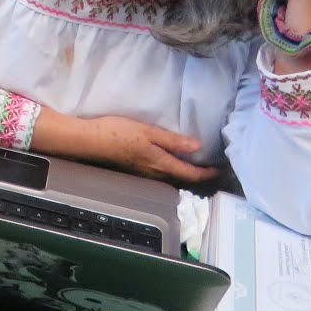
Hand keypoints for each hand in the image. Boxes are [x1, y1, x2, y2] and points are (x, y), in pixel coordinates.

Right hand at [85, 116, 220, 184]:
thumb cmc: (118, 132)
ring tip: (195, 165)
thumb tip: (197, 146)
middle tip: (212, 167)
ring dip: (185, 174)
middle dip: (198, 175)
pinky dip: (172, 170)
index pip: (190, 173)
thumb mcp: (147, 131)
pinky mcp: (135, 168)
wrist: (89, 140)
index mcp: (160, 162)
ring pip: (171, 177)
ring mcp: (143, 172)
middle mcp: (154, 172)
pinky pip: (160, 174)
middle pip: (182, 178)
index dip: (207, 173)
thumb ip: (172, 140)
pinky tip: (170, 162)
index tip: (220, 169)